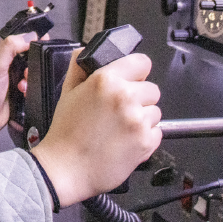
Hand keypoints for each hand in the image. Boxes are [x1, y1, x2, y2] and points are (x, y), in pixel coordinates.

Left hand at [0, 32, 36, 143]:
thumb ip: (9, 47)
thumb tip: (31, 35)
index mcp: (5, 53)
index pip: (26, 40)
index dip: (37, 42)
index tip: (45, 48)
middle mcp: (13, 64)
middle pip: (36, 58)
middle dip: (38, 65)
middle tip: (27, 74)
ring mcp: (18, 80)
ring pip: (38, 74)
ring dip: (34, 80)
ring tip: (23, 87)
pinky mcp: (23, 95)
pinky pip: (36, 90)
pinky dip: (34, 92)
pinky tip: (24, 95)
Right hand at [29, 51, 160, 207]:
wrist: (65, 169)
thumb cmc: (65, 133)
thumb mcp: (67, 91)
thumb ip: (79, 66)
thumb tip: (88, 52)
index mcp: (106, 80)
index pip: (142, 62)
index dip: (136, 72)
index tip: (131, 79)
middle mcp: (125, 97)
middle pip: (151, 89)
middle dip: (138, 98)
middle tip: (118, 111)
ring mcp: (138, 120)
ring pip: (155, 112)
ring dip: (142, 118)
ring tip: (120, 128)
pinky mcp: (146, 142)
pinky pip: (157, 132)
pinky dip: (145, 137)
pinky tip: (125, 141)